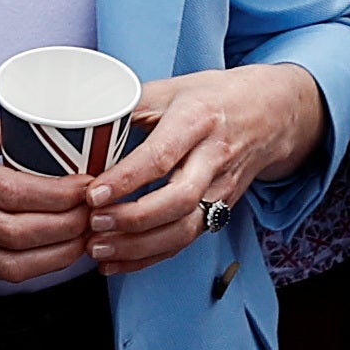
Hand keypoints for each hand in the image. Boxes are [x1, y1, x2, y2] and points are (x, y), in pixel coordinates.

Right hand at [0, 118, 95, 283]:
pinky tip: (60, 253)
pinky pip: (2, 274)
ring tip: (88, 236)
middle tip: (99, 212)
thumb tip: (60, 136)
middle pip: (23, 232)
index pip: (18, 191)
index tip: (91, 185)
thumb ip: (5, 133)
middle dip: (71, 226)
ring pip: (16, 264)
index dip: (63, 194)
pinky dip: (38, 268)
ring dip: (61, 255)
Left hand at [81, 64, 330, 275]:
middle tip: (94, 224)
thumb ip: (128, 104)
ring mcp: (222, 188)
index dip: (127, 178)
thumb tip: (77, 121)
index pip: (163, 155)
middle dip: (133, 219)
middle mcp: (214, 157)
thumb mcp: (171, 88)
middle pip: (179, 200)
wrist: (272, 113)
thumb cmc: (212, 97)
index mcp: (198, 119)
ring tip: (98, 249)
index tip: (93, 194)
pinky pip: (186, 241)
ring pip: (185, 229)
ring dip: (139, 247)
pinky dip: (149, 257)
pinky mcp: (221, 210)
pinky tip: (116, 262)